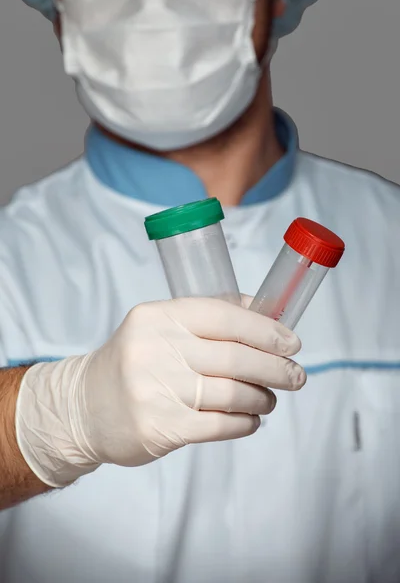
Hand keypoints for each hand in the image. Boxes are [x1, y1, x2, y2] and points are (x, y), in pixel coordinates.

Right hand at [16, 297, 304, 486]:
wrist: (86, 406)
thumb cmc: (135, 361)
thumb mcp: (161, 326)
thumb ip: (211, 314)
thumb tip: (267, 312)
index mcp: (159, 317)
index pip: (225, 316)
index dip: (265, 330)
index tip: (291, 342)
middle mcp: (156, 350)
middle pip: (235, 357)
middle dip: (276, 368)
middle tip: (296, 375)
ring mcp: (156, 390)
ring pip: (232, 394)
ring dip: (262, 398)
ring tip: (269, 399)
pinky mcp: (161, 427)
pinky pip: (221, 425)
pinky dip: (245, 422)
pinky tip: (251, 419)